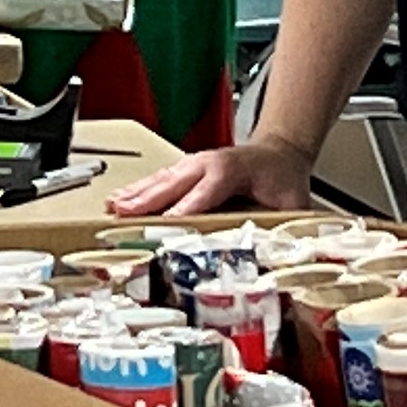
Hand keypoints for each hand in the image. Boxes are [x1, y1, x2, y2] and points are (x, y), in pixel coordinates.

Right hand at [107, 136, 317, 218]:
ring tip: (114, 207)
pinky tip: (121, 199)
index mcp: (233, 169)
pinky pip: (159, 178)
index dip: (186, 208)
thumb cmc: (282, 179)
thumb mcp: (292, 203)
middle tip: (124, 215)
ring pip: (161, 179)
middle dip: (148, 200)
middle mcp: (208, 163)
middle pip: (173, 183)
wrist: (279, 154)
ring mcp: (195, 162)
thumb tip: (271, 252)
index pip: (205, 191)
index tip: (167, 225)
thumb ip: (281, 225)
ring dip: (136, 194)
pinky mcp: (186, 168)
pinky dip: (138, 189)